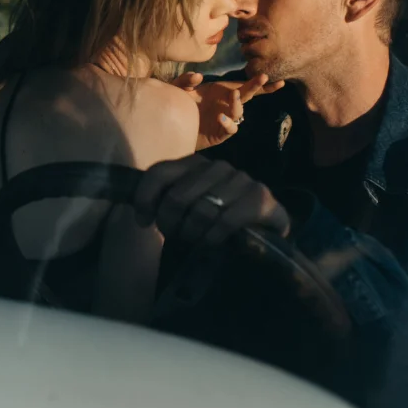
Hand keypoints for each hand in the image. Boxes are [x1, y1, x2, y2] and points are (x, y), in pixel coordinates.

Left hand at [134, 155, 290, 244]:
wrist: (267, 233)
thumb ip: (167, 201)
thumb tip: (140, 214)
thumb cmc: (218, 221)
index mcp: (196, 164)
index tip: (143, 221)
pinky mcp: (260, 198)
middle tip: (174, 236)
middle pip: (177, 195)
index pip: (160, 172)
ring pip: (201, 210)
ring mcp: (241, 180)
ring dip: (192, 233)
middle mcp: (218, 167)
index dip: (145, 198)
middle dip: (169, 222)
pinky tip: (212, 243)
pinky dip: (213, 237)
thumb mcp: (189, 208)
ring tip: (194, 241)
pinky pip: (225, 221)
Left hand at [171, 72, 284, 150]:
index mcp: (221, 92)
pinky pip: (231, 128)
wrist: (172, 129)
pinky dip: (228, 123)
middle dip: (256, 86)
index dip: (258, 82)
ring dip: (237, 103)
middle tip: (264, 78)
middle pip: (246, 95)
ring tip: (233, 95)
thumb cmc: (179, 107)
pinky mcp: (220, 133)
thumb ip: (186, 81)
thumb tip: (198, 76)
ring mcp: (225, 119)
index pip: (242, 85)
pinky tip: (220, 117)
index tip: (272, 77)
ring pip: (239, 111)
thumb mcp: (178, 90)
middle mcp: (226, 104)